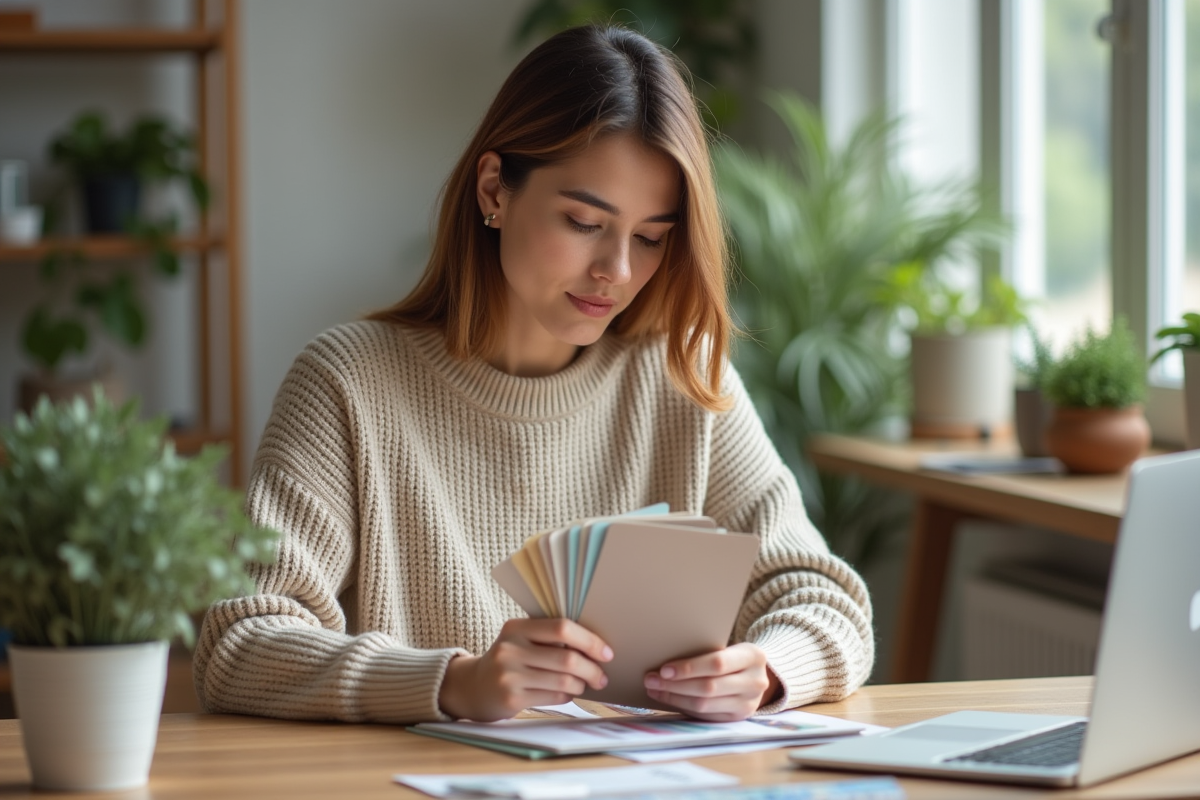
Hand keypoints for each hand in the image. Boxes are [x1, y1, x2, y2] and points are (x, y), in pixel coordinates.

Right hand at [438, 618, 612, 720]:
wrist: (473, 687)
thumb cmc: (509, 660)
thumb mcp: (520, 640)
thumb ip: (548, 636)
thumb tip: (596, 645)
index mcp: (516, 627)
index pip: (562, 628)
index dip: (589, 640)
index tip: (606, 652)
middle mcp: (510, 649)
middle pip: (567, 658)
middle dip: (592, 669)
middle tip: (602, 677)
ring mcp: (509, 675)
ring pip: (564, 681)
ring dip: (581, 685)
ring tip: (584, 685)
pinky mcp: (511, 699)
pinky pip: (554, 696)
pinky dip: (567, 696)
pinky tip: (566, 693)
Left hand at [643, 642, 778, 721]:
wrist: (758, 675)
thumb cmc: (734, 656)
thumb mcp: (730, 648)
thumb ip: (707, 653)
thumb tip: (667, 660)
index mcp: (753, 657)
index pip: (717, 664)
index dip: (689, 668)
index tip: (664, 669)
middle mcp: (755, 682)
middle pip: (708, 687)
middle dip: (675, 684)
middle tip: (651, 679)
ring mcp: (748, 704)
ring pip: (704, 705)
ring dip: (675, 697)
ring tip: (655, 689)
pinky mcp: (738, 718)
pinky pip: (705, 715)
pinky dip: (684, 706)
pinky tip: (669, 698)